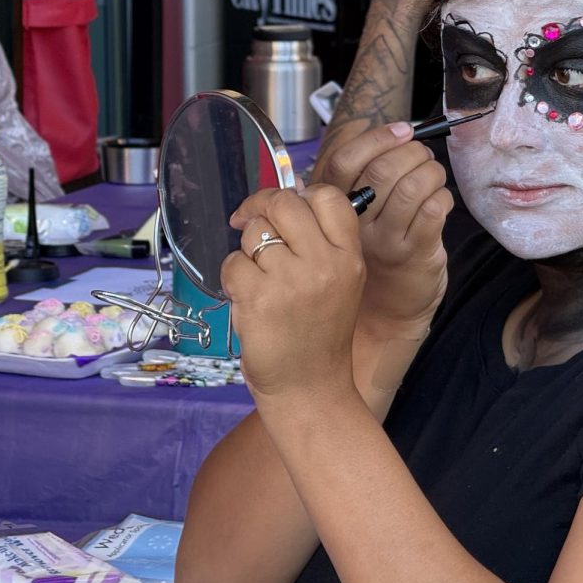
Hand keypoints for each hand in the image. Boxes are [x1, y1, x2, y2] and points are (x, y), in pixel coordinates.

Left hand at [223, 186, 364, 399]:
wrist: (310, 388)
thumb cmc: (319, 335)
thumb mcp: (342, 283)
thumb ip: (322, 243)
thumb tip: (287, 195)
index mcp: (350, 257)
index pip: (327, 197)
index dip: (299, 194)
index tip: (283, 211)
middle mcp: (325, 263)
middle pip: (284, 203)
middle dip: (261, 209)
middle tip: (250, 224)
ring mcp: (291, 280)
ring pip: (254, 233)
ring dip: (247, 251)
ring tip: (259, 280)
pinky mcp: (258, 298)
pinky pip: (233, 264)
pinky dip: (233, 279)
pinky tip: (248, 299)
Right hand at [317, 121, 452, 338]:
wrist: (385, 311)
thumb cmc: (374, 250)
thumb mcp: (355, 213)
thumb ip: (362, 174)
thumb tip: (388, 130)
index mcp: (334, 207)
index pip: (346, 161)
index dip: (377, 138)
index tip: (403, 129)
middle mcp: (356, 225)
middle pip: (382, 171)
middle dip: (411, 152)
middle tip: (422, 155)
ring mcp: (386, 241)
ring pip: (413, 187)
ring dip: (431, 171)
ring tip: (433, 175)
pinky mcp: (415, 254)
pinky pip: (434, 209)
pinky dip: (443, 196)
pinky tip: (440, 202)